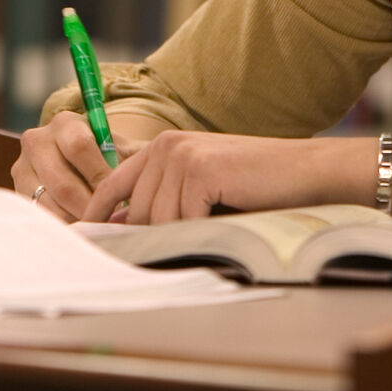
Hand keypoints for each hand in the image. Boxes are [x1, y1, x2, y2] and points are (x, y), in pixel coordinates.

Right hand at [12, 111, 129, 221]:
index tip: (121, 199)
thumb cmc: (107, 156)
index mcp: (65, 123)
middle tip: (111, 224)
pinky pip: (40, 216)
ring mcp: (22, 167)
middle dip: (90, 208)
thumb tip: (154, 174)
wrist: (76, 160)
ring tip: (99, 229)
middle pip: (63, 183)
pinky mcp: (17, 191)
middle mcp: (37, 140)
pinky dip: (62, 226)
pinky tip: (81, 231)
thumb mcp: (122, 149)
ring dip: (77, 221)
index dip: (101, 177)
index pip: (80, 148)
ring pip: (49, 205)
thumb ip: (137, 158)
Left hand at [80, 130, 347, 224]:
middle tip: (179, 244)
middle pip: (136, 209)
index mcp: (162, 146)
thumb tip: (125, 227)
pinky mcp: (200, 171)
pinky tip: (223, 219)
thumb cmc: (255, 183)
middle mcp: (166, 146)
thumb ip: (165, 196)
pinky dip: (201, 229)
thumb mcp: (201, 184)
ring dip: (183, 234)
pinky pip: (183, 220)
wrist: (302, 171)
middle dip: (151, 235)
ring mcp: (182, 156)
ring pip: (158, 219)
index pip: (113, 184)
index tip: (89, 238)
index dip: (99, 214)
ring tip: (212, 226)